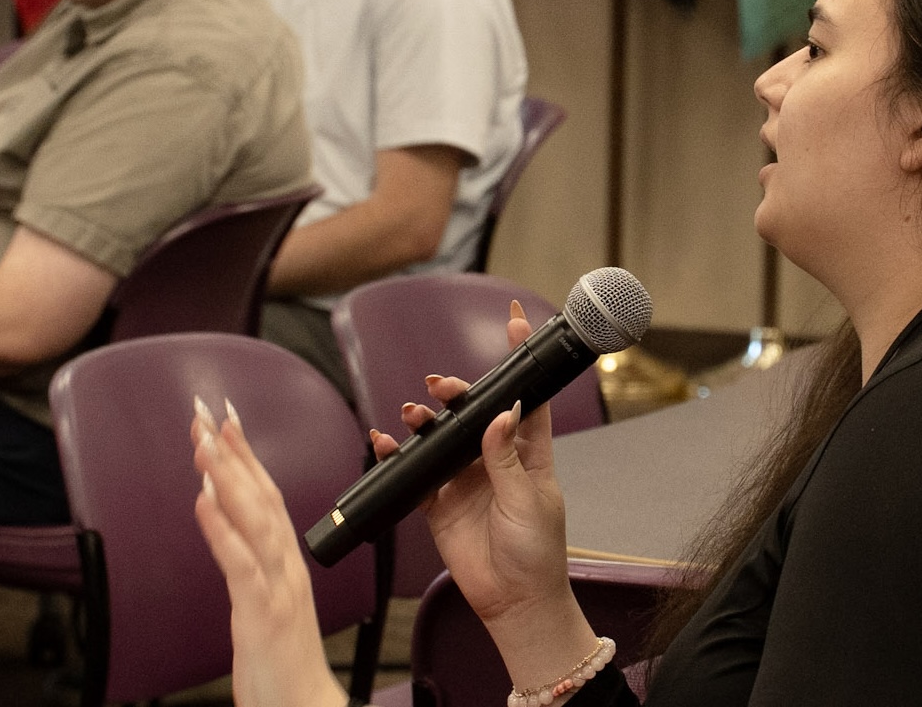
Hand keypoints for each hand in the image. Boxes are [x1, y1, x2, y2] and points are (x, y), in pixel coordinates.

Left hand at [192, 400, 347, 706]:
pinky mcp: (262, 610)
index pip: (266, 494)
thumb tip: (230, 527)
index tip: (225, 419)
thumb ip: (253, 564)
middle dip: (232, 449)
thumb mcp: (266, 602)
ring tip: (203, 440)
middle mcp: (286, 563)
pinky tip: (204, 498)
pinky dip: (222, 527)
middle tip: (207, 410)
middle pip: (260, 494)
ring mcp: (277, 584)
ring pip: (253, 517)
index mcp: (286, 560)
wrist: (306, 704)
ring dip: (228, 474)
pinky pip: (239, 562)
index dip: (246, 454)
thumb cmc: (283, 660)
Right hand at [371, 302, 594, 683]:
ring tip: (412, 415)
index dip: (521, 360)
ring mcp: (465, 477)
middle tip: (440, 385)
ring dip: (425, 420)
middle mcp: (495, 458)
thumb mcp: (528, 502)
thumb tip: (499, 415)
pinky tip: (385, 442)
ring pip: (441, 435)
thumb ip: (507, 459)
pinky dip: (397, 455)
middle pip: (474, 410)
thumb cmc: (537, 552)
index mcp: (529, 452)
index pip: (526, 396)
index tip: (515, 320)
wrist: (513, 601)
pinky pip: (414, 470)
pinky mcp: (439, 501)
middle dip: (457, 391)